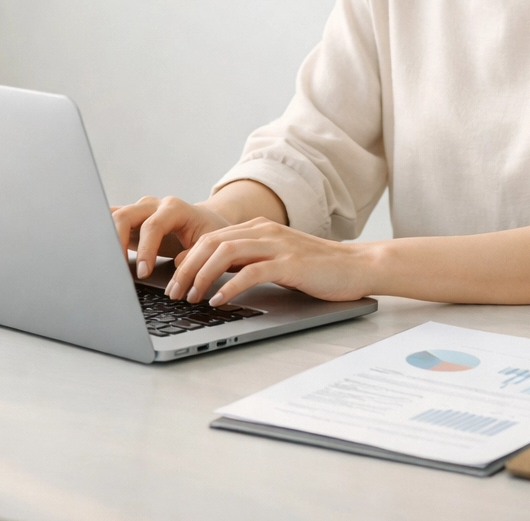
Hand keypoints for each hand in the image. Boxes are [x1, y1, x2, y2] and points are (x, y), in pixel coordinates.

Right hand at [111, 196, 232, 278]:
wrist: (204, 221)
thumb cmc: (207, 232)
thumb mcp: (208, 244)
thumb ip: (193, 254)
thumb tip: (177, 267)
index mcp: (174, 208)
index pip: (152, 226)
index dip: (145, 250)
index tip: (144, 272)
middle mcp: (153, 205)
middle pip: (125, 216)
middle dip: (119, 243)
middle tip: (121, 270)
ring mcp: (139, 210)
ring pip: (113, 216)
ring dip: (107, 239)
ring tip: (109, 264)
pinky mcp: (131, 219)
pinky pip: (111, 220)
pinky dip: (104, 234)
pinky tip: (101, 252)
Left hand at [166, 218, 376, 305]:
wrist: (357, 265)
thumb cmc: (316, 268)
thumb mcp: (274, 260)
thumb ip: (246, 261)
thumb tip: (211, 275)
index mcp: (258, 228)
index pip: (210, 238)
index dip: (187, 259)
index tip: (172, 281)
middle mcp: (264, 231)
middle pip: (211, 243)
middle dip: (187, 268)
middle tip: (173, 293)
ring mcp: (277, 245)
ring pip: (226, 253)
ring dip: (202, 276)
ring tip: (191, 297)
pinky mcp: (290, 263)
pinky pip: (252, 271)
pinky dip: (230, 285)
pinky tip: (219, 300)